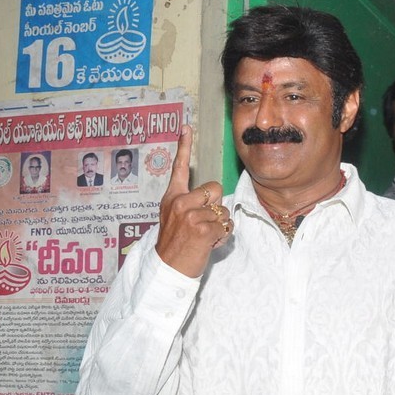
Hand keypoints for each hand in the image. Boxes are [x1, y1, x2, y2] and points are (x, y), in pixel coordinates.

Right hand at [154, 126, 230, 277]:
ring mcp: (190, 215)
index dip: (184, 146)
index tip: (186, 126)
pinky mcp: (203, 228)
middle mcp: (179, 202)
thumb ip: (189, 204)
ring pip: (224, 210)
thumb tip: (212, 196)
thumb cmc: (176, 245)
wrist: (168, 269)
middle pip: (216, 188)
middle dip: (217, 205)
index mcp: (172, 197)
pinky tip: (208, 244)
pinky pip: (226, 225)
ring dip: (220, 225)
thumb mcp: (174, 218)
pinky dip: (222, 237)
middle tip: (204, 224)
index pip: (178, 168)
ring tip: (204, 237)